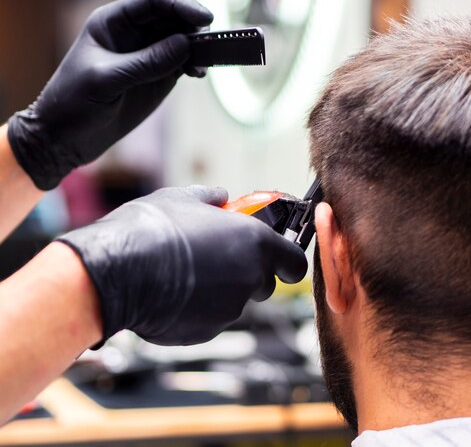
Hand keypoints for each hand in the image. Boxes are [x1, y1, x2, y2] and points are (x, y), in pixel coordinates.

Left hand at [8, 0, 212, 189]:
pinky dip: (196, 64)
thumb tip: (185, 43)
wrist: (67, 137)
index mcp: (113, 23)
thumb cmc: (74, 102)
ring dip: (200, 47)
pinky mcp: (159, 77)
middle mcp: (134, 34)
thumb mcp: (107, 80)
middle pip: (173, 18)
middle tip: (215, 41)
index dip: (180, 6)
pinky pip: (184, 63)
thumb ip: (145, 62)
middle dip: (195, 26)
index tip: (204, 19)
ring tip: (208, 62)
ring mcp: (148, 56)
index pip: (153, 3)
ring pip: (183, 40)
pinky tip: (200, 73)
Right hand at [56, 186, 307, 345]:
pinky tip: (170, 294)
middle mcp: (249, 279)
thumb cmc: (152, 228)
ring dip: (219, 291)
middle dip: (249, 274)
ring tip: (184, 273)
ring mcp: (228, 310)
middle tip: (219, 258)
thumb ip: (211, 198)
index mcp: (255, 244)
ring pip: (234, 302)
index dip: (288, 262)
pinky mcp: (205, 332)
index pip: (295, 263)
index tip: (281, 261)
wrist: (116, 271)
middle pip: (264, 284)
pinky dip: (197, 310)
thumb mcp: (183, 198)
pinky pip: (209, 319)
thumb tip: (220, 197)